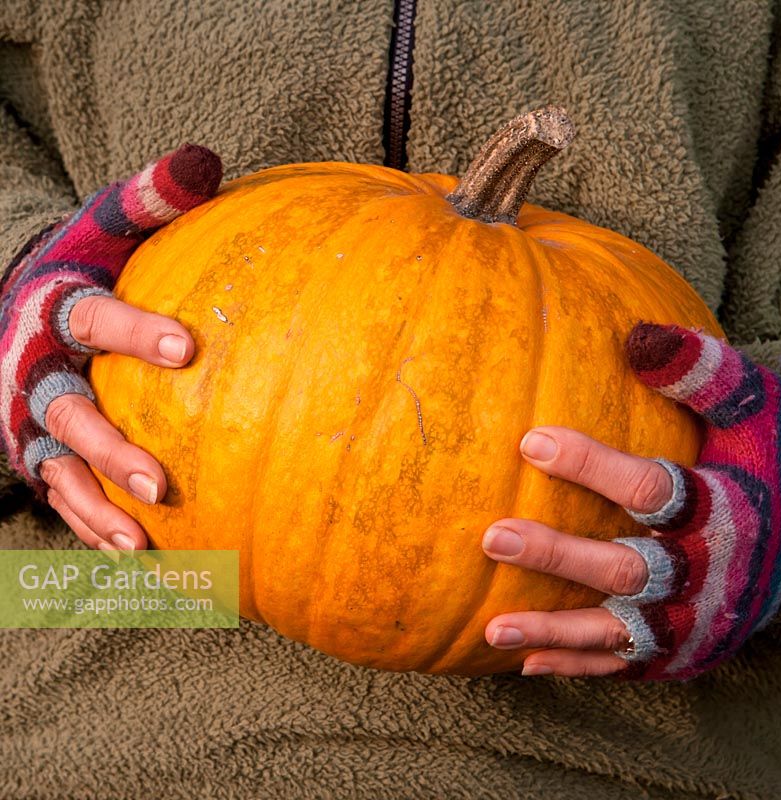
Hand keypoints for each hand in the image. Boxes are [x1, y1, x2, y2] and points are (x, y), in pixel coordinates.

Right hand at [0, 144, 222, 549]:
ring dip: (95, 506)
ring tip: (145, 542)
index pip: (94, 318)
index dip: (134, 332)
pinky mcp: (36, 448)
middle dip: (108, 449)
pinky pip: (60, 491)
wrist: (22, 298)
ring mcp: (28, 416)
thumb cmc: (82, 259)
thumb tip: (206, 160)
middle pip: (64, 410)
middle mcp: (32, 367)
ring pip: (56, 466)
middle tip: (160, 482)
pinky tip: (138, 554)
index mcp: (56, 306)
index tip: (188, 350)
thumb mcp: (108, 220)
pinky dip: (91, 522)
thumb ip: (151, 197)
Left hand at [482, 323, 780, 680]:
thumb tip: (640, 337)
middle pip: (626, 570)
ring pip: (616, 629)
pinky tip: (525, 664)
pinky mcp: (682, 649)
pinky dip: (577, 665)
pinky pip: (624, 664)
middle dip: (559, 557)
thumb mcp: (755, 413)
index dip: (592, 467)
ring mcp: (693, 621)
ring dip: (554, 629)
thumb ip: (704, 376)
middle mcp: (707, 574)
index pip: (653, 490)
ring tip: (494, 629)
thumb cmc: (773, 466)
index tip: (531, 442)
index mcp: (723, 511)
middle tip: (495, 538)